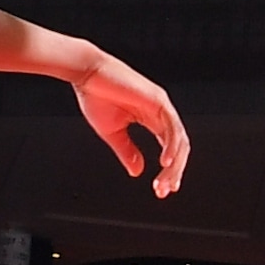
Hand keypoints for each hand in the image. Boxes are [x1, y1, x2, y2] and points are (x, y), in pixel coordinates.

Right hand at [75, 55, 189, 195]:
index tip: (163, 189)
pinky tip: (165, 162)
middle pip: (178, 146)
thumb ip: (127, 151)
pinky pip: (172, 127)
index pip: (169, 147)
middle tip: (164, 190)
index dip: (169, 170)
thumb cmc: (96, 96)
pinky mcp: (158, 100)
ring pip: (178, 139)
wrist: (86, 74)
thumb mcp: (113, 132)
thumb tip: (138, 172)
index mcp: (151, 118)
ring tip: (164, 182)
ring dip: (174, 164)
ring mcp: (162, 104)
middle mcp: (160, 112)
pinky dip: (171, 146)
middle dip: (174, 172)